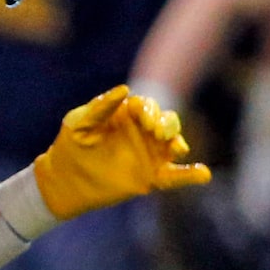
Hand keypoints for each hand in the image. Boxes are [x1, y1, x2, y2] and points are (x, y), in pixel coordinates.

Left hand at [30, 86, 208, 220]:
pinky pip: (176, 175)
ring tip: (176, 148)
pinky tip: (203, 174)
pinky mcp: (152, 177)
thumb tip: (124, 89)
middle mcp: (145, 131)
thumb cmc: (71, 144)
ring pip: (174, 143)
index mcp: (129, 114)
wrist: (66, 179)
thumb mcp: (79, 122)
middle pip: (167, 121)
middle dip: (167, 124)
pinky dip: (190, 175)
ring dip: (178, 143)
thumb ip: (100, 107)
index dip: (149, 111)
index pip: (147, 106)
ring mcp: (151, 153)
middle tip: (158, 132)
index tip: (144, 121)